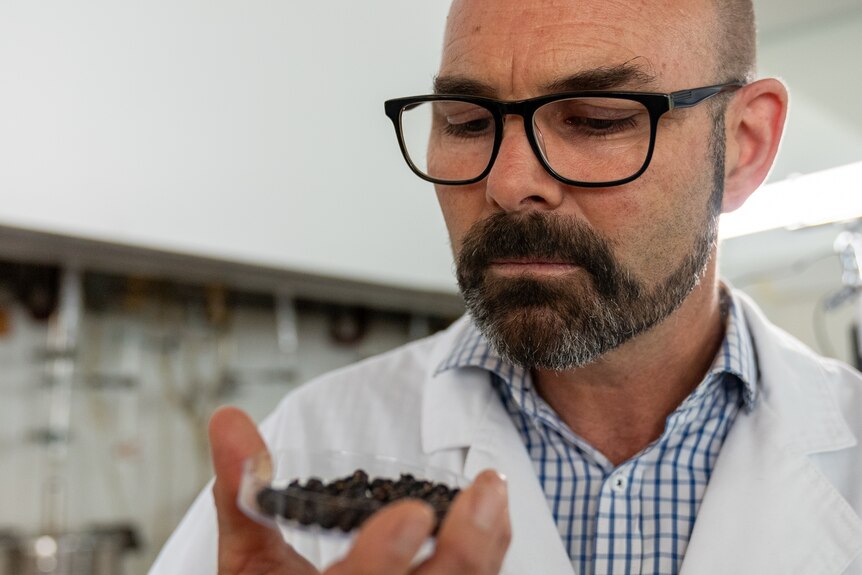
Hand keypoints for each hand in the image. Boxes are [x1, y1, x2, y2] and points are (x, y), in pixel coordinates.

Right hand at [209, 406, 510, 574]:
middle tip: (485, 491)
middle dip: (464, 548)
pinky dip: (486, 558)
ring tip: (493, 495)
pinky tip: (489, 522)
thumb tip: (228, 419)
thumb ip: (241, 491)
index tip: (412, 513)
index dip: (382, 557)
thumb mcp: (248, 561)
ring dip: (486, 547)